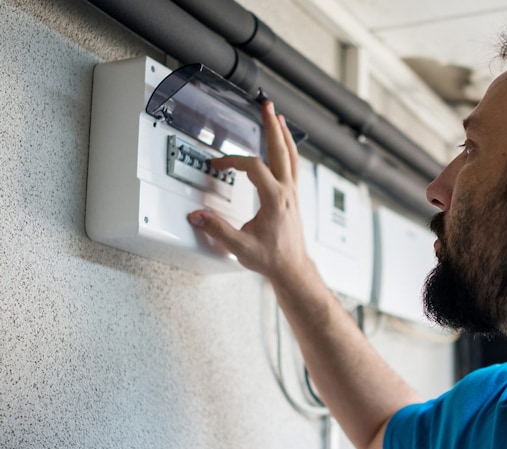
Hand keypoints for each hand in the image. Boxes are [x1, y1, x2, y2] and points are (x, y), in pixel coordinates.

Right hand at [188, 101, 307, 280]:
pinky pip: (294, 166)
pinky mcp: (294, 197)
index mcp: (275, 199)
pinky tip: (285, 145)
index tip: (218, 165)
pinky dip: (289, 150)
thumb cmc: (272, 258)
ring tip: (278, 117)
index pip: (253, 167)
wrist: (292, 268)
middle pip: (281, 151)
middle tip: (267, 107)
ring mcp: (293, 193)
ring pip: (292, 156)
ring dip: (284, 135)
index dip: (233, 161)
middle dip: (272, 127)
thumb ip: (217, 230)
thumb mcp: (240, 246)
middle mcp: (287, 192)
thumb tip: (197, 216)